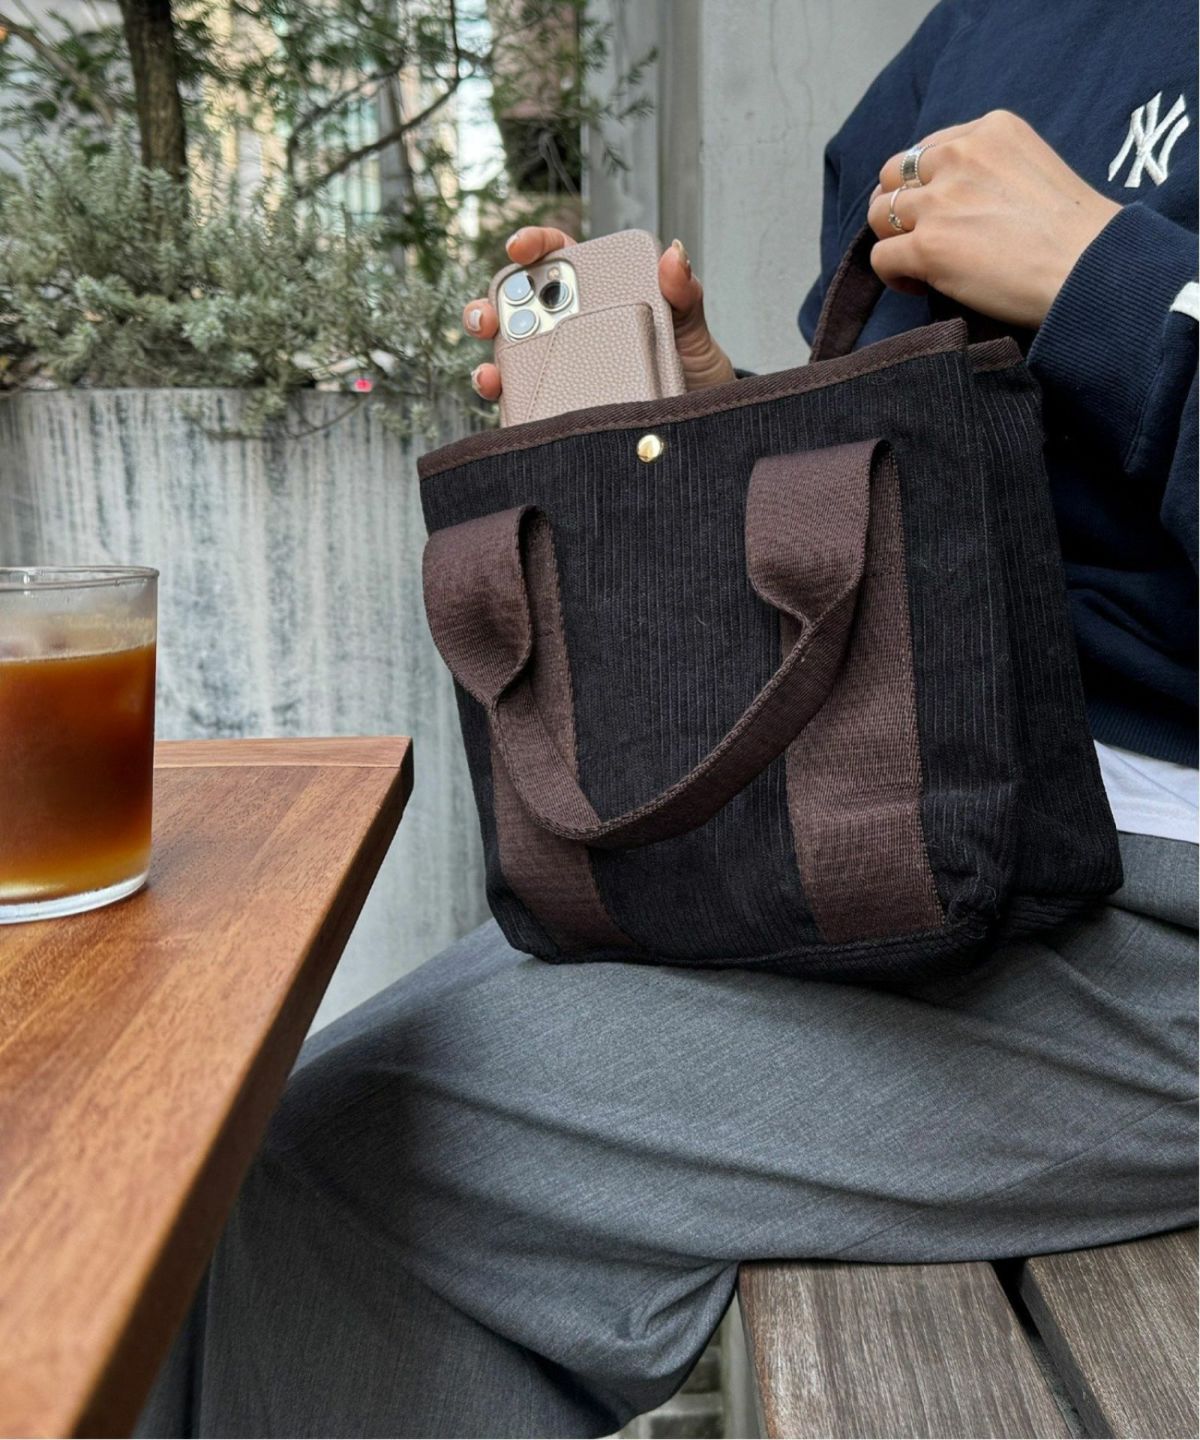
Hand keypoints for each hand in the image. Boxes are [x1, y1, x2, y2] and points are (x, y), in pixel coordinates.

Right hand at [461, 227, 734, 398]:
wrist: (699, 426)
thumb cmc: (692, 370)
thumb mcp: (691, 332)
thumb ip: (682, 295)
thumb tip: (675, 255)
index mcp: (596, 294)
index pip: (556, 257)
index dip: (532, 245)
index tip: (518, 248)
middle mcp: (568, 329)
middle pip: (515, 310)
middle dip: (488, 309)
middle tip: (486, 319)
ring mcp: (557, 371)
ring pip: (508, 361)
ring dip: (488, 364)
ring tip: (490, 375)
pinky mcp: (555, 410)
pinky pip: (524, 406)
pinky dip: (508, 405)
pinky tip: (507, 406)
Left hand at [867, 110, 1120, 327]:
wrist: (1090, 268)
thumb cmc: (1075, 233)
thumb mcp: (1034, 168)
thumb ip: (990, 170)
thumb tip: (951, 199)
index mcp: (990, 130)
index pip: (928, 149)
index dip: (926, 183)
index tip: (944, 210)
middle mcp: (960, 156)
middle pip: (894, 175)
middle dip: (901, 205)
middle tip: (922, 235)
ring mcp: (941, 200)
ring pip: (880, 214)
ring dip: (893, 239)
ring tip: (921, 263)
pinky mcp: (928, 245)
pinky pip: (881, 256)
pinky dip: (894, 275)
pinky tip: (920, 284)